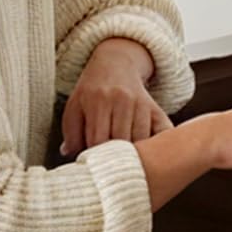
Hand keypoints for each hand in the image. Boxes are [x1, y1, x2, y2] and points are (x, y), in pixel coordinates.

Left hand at [61, 39, 172, 154]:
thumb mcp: (75, 106)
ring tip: (126, 162)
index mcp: (98, 101)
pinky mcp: (155, 107)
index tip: (93, 165)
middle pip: (121, 140)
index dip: (95, 156)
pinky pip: (162, 131)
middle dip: (114, 157)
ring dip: (135, 154)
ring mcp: (141, 103)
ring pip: (141, 139)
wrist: (116, 64)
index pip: (98, 139)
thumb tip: (69, 154)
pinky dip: (157, 144)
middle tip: (108, 167)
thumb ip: (71, 132)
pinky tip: (150, 153)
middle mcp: (121, 100)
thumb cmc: (92, 90)